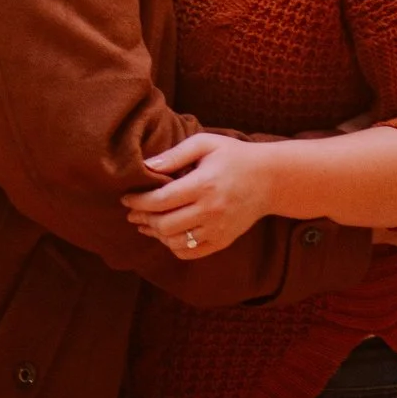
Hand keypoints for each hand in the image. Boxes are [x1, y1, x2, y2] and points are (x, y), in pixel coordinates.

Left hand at [125, 128, 281, 260]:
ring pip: (175, 242)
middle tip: (132, 213)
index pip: (160, 200)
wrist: (270, 179)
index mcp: (204, 185)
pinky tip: (167, 235)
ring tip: (146, 224)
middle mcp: (211, 211)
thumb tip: (146, 166)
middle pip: (164, 225)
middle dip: (142, 219)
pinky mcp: (223, 241)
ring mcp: (218, 229)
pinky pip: (190, 253)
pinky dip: (173, 246)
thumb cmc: (234, 156)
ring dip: (155, 234)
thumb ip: (175, 154)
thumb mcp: (205, 144)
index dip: (138, 202)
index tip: (126, 198)